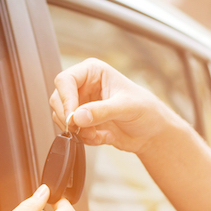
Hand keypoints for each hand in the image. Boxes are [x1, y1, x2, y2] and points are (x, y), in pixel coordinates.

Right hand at [51, 59, 180, 154]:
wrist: (152, 131)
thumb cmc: (145, 110)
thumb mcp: (126, 107)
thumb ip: (101, 111)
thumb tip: (77, 116)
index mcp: (93, 72)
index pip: (65, 80)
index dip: (66, 99)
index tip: (72, 117)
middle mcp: (84, 86)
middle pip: (58, 99)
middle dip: (70, 118)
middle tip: (84, 129)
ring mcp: (82, 104)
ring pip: (62, 118)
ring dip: (79, 131)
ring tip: (100, 134)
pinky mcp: (83, 122)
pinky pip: (72, 132)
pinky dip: (85, 139)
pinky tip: (104, 137)